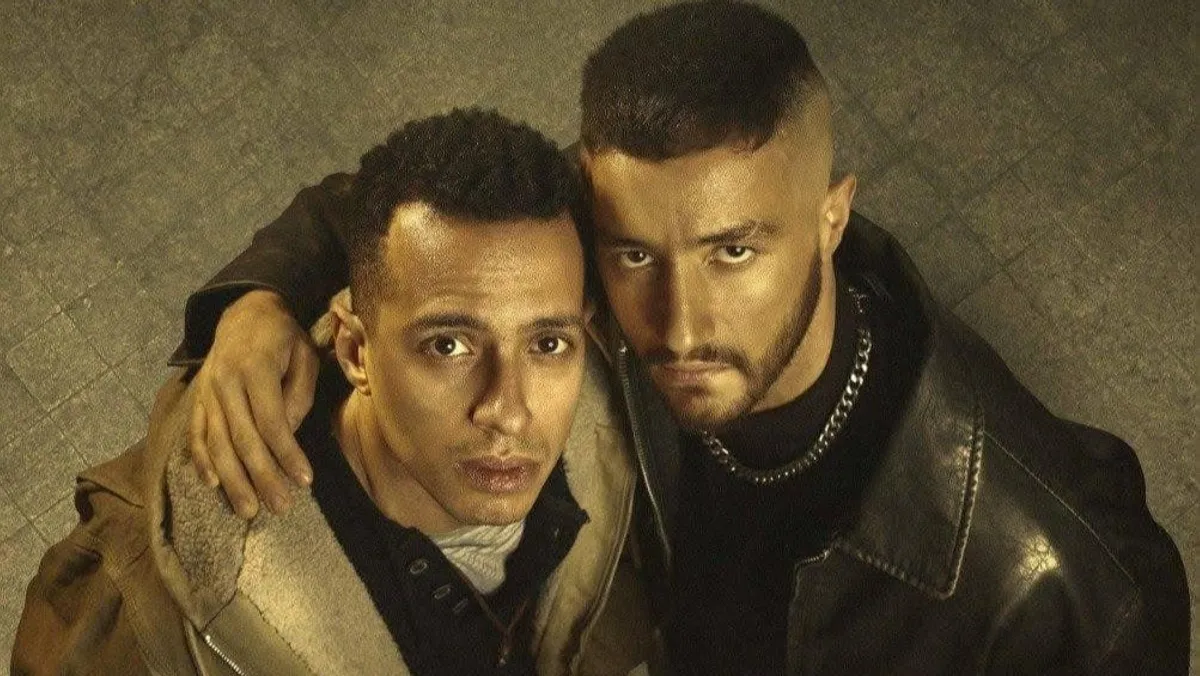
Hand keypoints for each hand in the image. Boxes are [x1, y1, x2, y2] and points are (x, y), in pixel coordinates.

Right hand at [188, 290, 317, 518]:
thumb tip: (287, 436)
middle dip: (262, 477)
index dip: (287, 453)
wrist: (245, 312)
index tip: (304, 481)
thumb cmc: (284, 338)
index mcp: (255, 368)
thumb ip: (298, 395)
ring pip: (216, 443)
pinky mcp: (197, 399)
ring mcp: (206, 392)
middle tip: (280, 508)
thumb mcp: (304, 355)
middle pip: (242, 439)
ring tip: (248, 510)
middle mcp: (224, 382)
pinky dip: (202, 461)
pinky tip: (213, 486)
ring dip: (232, 481)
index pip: (272, 421)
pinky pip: (196, 434)